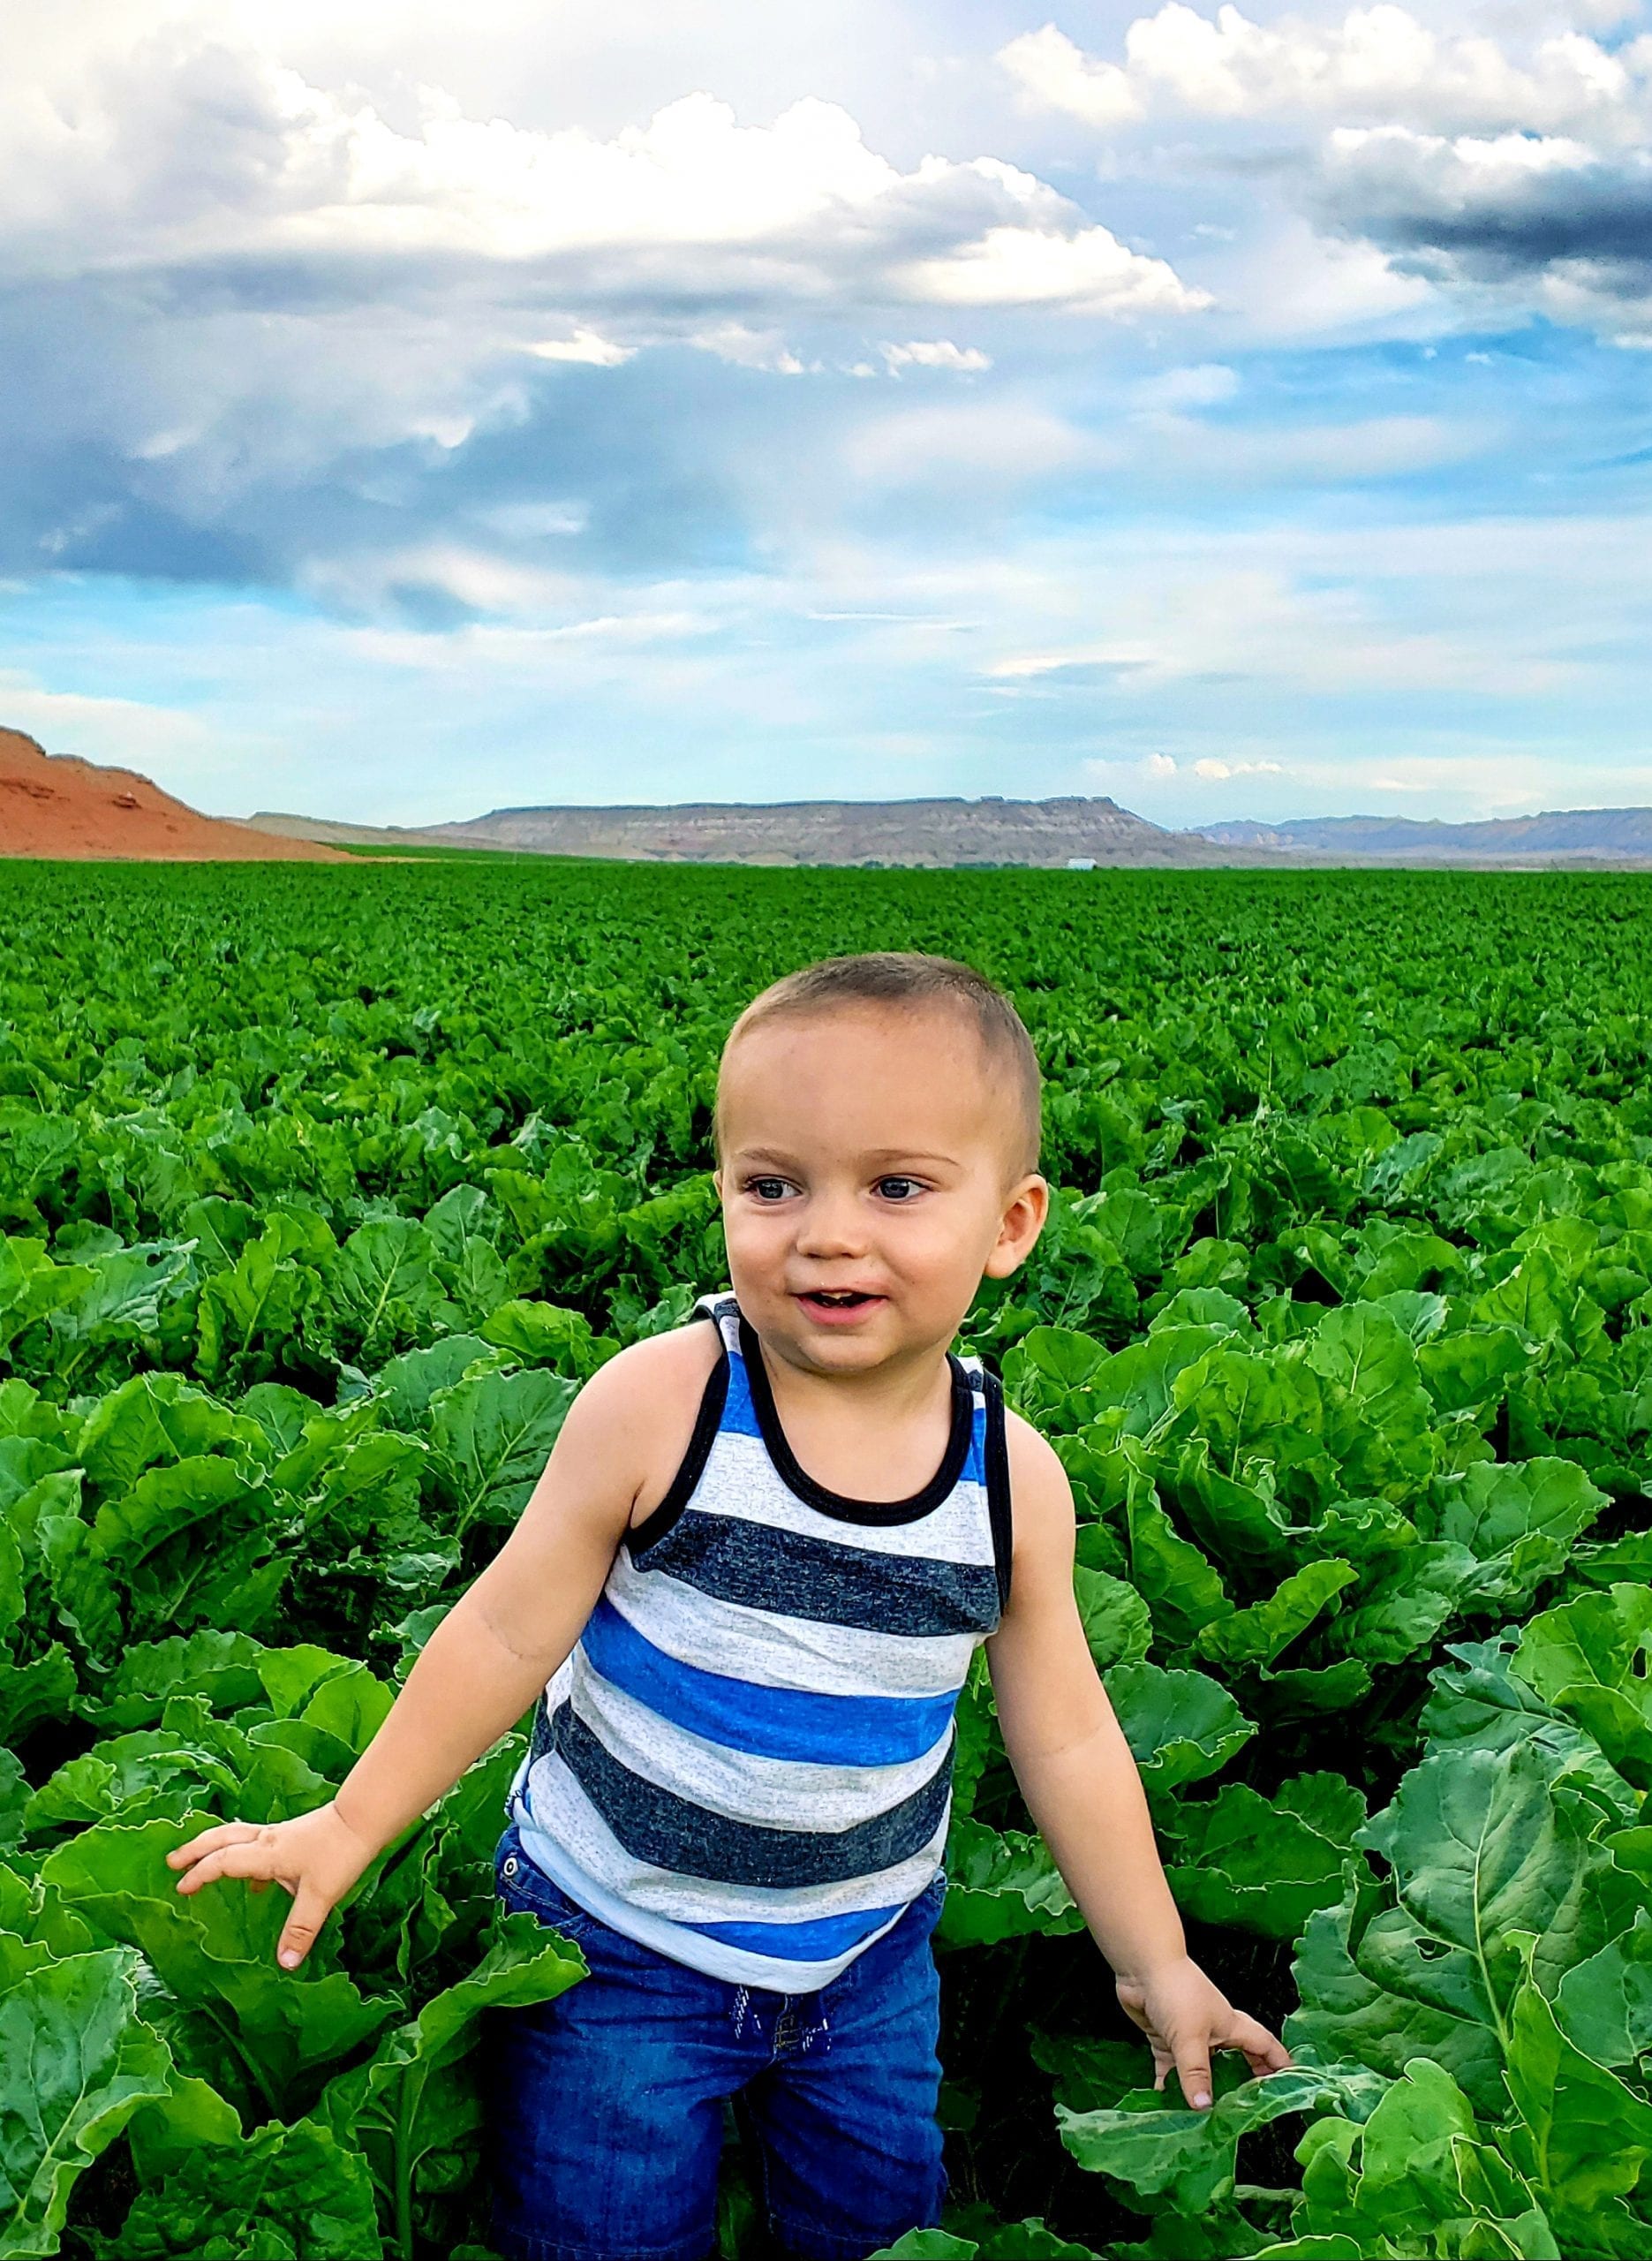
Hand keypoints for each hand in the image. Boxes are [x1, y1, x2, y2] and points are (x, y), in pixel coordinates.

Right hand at [166, 1801, 374, 1969]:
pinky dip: (245, 1857)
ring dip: (216, 1847)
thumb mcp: (319, 1896)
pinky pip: (257, 1844)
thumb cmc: (340, 1853)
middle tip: (172, 1861)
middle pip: (222, 1838)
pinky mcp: (292, 1837)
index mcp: (266, 1854)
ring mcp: (279, 1836)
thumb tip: (284, 1964)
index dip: (200, 1874)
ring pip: (237, 1836)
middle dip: (195, 1849)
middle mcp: (267, 1841)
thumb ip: (300, 1930)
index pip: (223, 1862)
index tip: (180, 1888)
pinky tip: (255, 1881)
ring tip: (201, 1863)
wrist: (363, 1819)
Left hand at [1116, 1955, 1290, 2109]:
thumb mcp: (1191, 2036)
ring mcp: (1188, 2037)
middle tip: (1248, 2111)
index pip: (1264, 2046)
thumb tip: (1204, 2108)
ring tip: (1204, 2121)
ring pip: (1201, 2071)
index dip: (1279, 2063)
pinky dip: (1168, 2086)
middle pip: (1236, 2062)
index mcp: (1231, 2026)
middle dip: (1243, 2084)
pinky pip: (1171, 2070)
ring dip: (1201, 2091)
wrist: (1140, 1966)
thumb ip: (1197, 2073)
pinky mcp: (1165, 2040)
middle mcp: (1213, 2033)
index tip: (1291, 2085)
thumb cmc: (1176, 1991)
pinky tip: (1164, 2107)